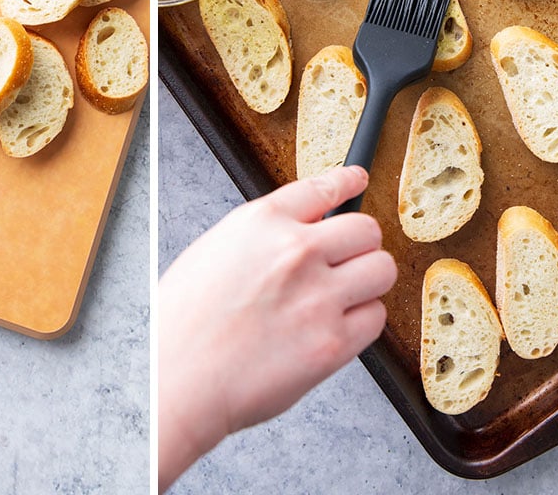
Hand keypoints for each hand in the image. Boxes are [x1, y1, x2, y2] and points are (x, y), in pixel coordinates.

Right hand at [158, 166, 396, 489]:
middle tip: (347, 260)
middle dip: (359, 245)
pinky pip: (375, 318)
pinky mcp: (333, 341)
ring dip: (366, 283)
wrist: (176, 376)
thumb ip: (263, 237)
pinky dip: (360, 323)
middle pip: (365, 229)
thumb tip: (304, 230)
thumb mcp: (214, 251)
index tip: (357, 180)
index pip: (322, 186)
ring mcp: (318, 295)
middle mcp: (295, 250)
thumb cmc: (183, 322)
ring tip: (342, 297)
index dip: (347, 182)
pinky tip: (333, 327)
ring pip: (381, 270)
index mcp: (261, 222)